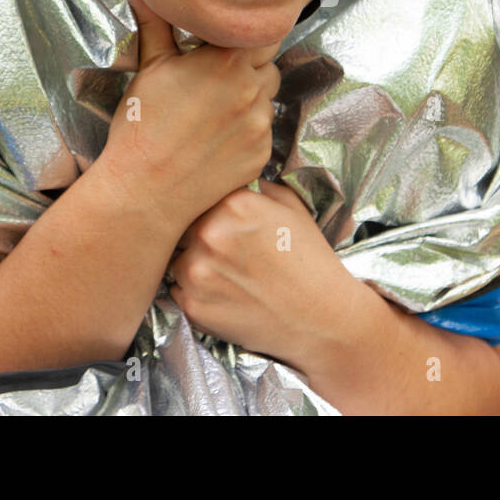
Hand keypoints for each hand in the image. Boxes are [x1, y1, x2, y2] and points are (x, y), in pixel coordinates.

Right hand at [101, 0, 280, 225]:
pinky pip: (265, 130)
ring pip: (268, 96)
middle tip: (215, 73)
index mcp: (229, 60)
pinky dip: (248, 128)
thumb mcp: (149, 65)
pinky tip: (215, 136)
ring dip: (250, 95)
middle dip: (248, 62)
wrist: (145, 191)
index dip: (249, 30)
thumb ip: (153, 19)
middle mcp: (253, 90)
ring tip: (212, 108)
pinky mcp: (262, 154)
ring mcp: (261, 125)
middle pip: (268, 61)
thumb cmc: (141, 126)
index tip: (233, 34)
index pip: (263, 29)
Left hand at [165, 181, 360, 369]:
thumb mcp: (293, 208)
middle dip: (197, 236)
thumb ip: (257, 187)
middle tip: (225, 251)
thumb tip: (232, 179)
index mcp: (234, 204)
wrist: (322, 319)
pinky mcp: (193, 306)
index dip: (210, 208)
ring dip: (193, 265)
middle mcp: (210, 234)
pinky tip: (225, 296)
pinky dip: (195, 293)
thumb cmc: (311, 261)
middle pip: (182, 226)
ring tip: (227, 276)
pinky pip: (177, 291)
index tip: (223, 220)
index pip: (199, 195)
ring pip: (177, 259)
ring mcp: (197, 272)